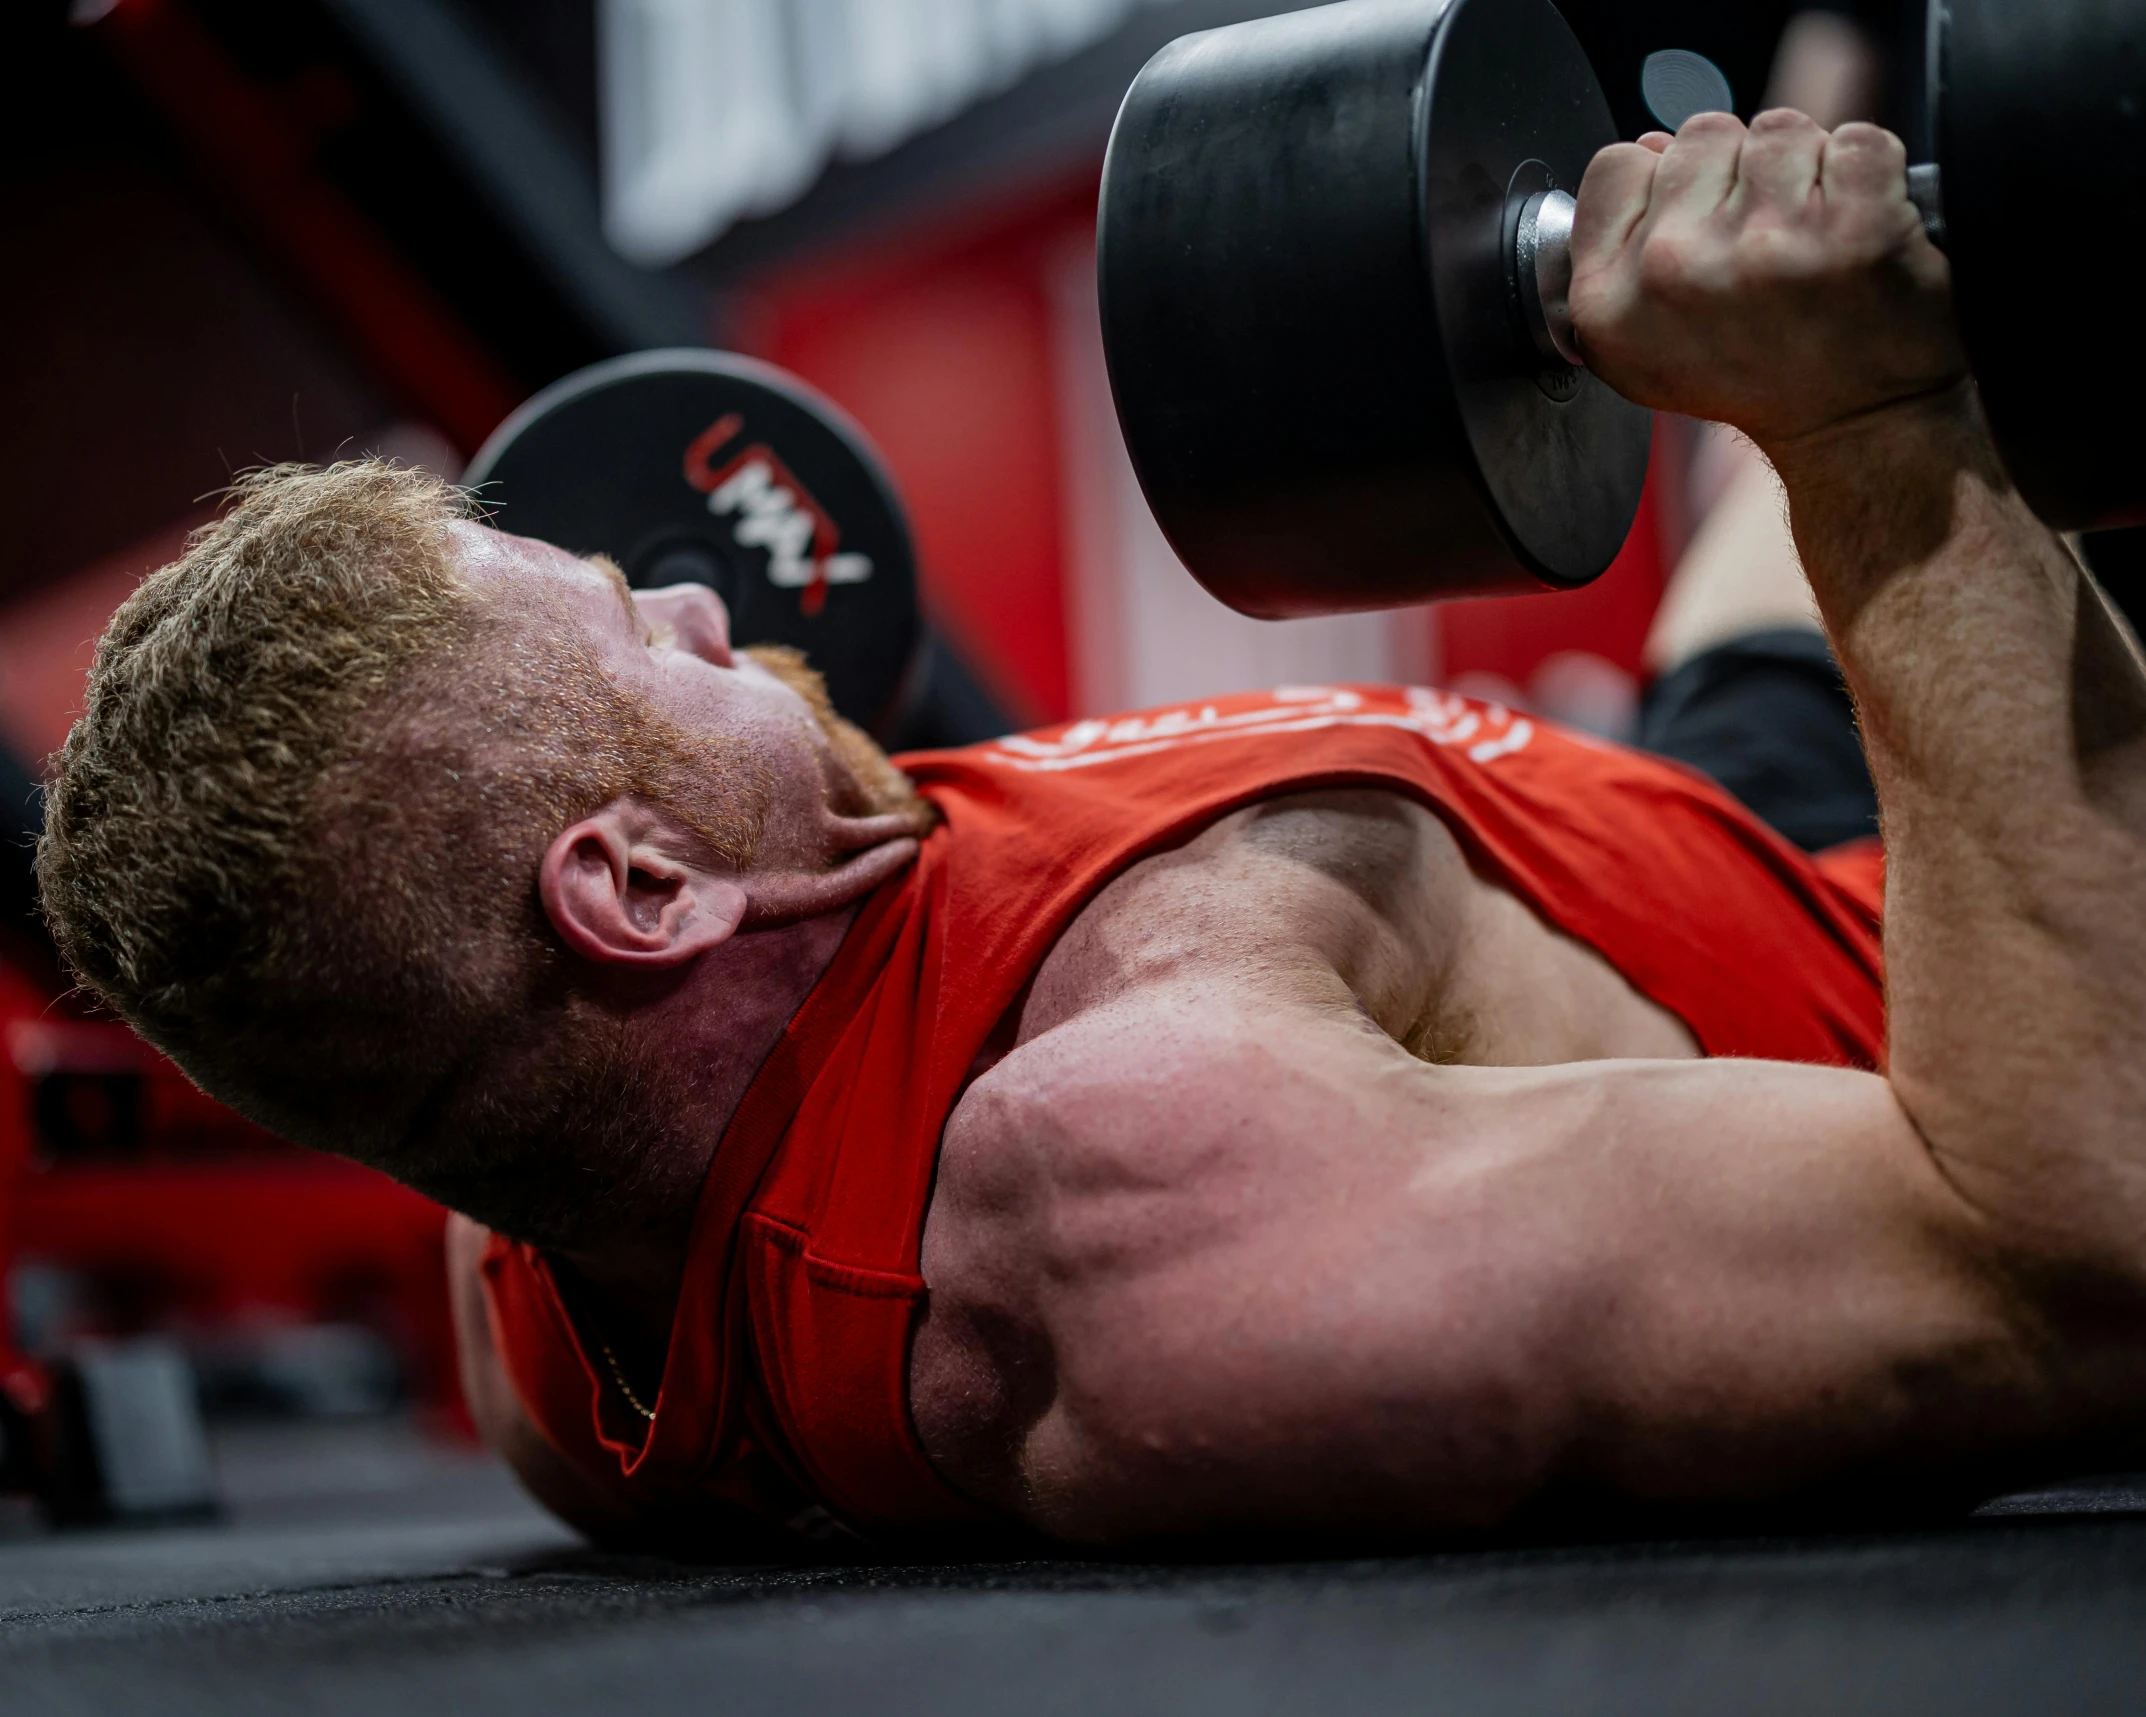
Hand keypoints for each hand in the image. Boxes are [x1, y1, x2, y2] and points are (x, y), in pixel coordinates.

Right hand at [1568, 111, 1965, 451]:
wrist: (1852, 427)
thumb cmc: (1756, 379)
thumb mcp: (1646, 341)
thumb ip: (1626, 242)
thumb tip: (1650, 148)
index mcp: (1609, 301)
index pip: (1617, 165)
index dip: (1664, 185)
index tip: (1698, 227)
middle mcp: (1676, 270)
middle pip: (1700, 136)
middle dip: (1737, 175)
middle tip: (1762, 246)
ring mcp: (1766, 245)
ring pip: (1779, 131)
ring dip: (1805, 171)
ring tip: (1810, 240)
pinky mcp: (1854, 228)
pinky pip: (1857, 141)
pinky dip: (1870, 175)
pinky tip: (1857, 231)